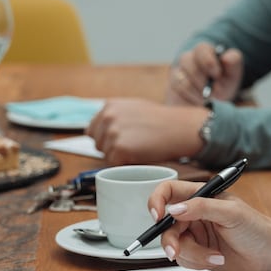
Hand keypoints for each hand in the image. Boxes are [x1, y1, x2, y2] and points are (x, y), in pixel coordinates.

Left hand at [87, 98, 208, 164]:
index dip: (105, 139)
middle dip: (111, 149)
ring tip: (138, 149)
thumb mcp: (133, 108)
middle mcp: (107, 117)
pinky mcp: (119, 148)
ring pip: (106, 156)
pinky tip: (139, 155)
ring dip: (119, 157)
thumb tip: (103, 128)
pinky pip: (114, 164)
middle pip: (98, 144)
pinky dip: (125, 164)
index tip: (119, 142)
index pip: (92, 130)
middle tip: (132, 146)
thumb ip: (116, 116)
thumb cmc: (161, 120)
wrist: (177, 128)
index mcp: (109, 106)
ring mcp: (112, 133)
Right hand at [148, 179, 270, 270]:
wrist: (269, 254)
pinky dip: (198, 262)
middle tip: (175, 251)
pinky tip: (216, 259)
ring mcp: (195, 235)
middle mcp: (193, 214)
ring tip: (216, 256)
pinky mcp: (197, 253)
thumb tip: (175, 209)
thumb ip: (202, 208)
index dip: (157, 201)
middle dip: (171, 241)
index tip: (157, 216)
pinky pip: (184, 260)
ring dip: (193, 255)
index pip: (168, 192)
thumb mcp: (231, 213)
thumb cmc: (256, 228)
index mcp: (200, 196)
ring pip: (175, 246)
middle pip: (166, 226)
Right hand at [166, 42, 243, 106]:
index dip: (208, 61)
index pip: (200, 48)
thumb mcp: (233, 74)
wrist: (213, 103)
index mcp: (204, 51)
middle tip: (212, 91)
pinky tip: (198, 101)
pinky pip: (178, 91)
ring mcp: (177, 72)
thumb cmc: (223, 84)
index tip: (217, 75)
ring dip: (197, 92)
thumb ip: (233, 63)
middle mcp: (187, 59)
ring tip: (207, 98)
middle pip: (187, 61)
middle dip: (202, 80)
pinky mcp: (172, 86)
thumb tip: (227, 57)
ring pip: (182, 79)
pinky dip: (191, 98)